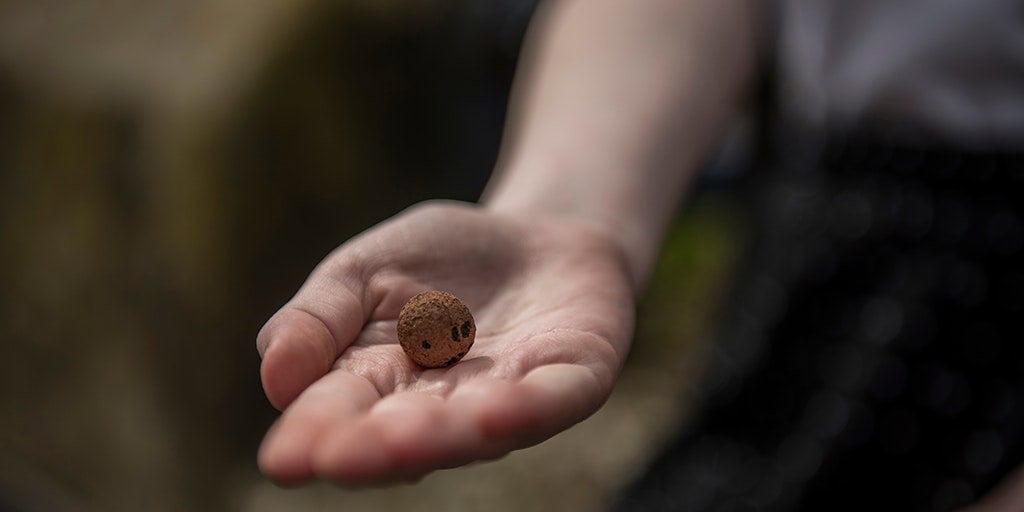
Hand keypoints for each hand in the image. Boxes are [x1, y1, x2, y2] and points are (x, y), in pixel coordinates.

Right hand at [256, 201, 634, 484]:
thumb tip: (274, 379)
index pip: (340, 416)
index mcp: (379, 386)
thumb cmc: (439, 259)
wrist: (537, 233)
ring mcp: (509, 398)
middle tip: (337, 459)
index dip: (315, 435)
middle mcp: (442, 409)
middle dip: (374, 448)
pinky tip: (496, 414)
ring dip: (442, 437)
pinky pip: (548, 401)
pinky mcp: (570, 379)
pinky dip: (524, 409)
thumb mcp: (362, 269)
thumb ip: (318, 318)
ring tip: (407, 443)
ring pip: (474, 429)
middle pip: (404, 436)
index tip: (284, 457)